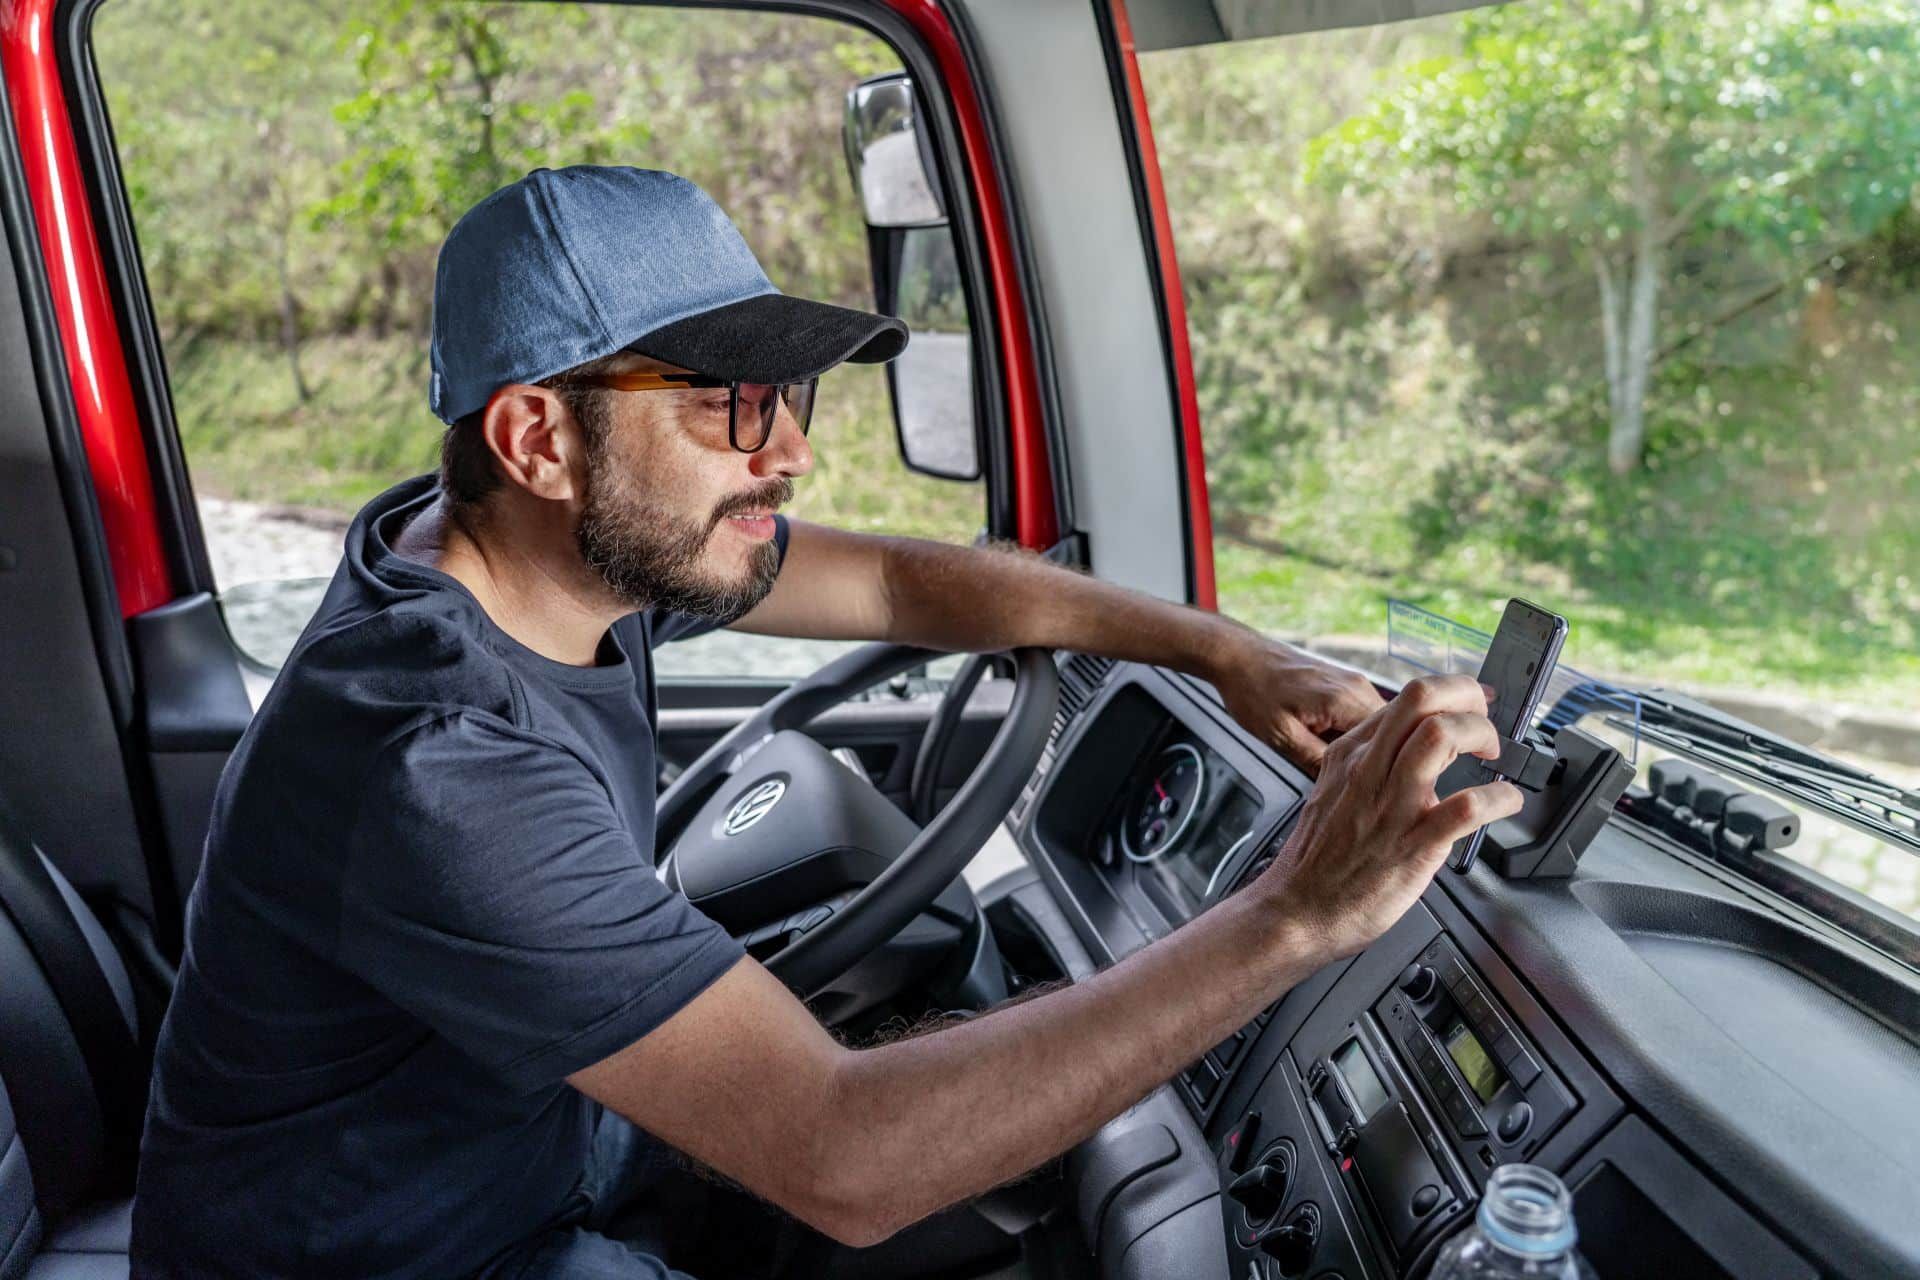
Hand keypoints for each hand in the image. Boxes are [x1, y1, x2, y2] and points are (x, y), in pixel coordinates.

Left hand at [1211, 634, 1385, 773]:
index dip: (1385, 763)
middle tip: (1352, 776)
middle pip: (1391, 731)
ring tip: (1339, 761)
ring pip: (1378, 724)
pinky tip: (1331, 743)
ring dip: (1364, 744)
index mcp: (1343, 700)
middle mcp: (1356, 686)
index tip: (1373, 781)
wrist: (1239, 657)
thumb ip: (1317, 761)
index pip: (1392, 737)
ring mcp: (1353, 682)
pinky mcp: (1345, 683)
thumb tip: (1343, 785)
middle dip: (1377, 755)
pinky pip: (1363, 713)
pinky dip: (1353, 732)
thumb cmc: (1252, 691)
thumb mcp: (1281, 737)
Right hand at [1249, 674, 1523, 959]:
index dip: (1449, 696)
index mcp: (1350, 755)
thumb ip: (1372, 769)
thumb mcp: (1335, 793)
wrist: (1295, 912)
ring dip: (1481, 734)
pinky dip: (1499, 798)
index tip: (1468, 708)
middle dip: (1467, 696)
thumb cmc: (1317, 863)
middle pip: (1422, 698)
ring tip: (1492, 753)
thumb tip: (1417, 756)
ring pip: (1441, 735)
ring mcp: (1391, 805)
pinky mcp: (1412, 844)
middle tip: (1483, 719)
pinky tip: (1505, 802)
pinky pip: (1466, 806)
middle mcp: (1370, 770)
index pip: (1406, 699)